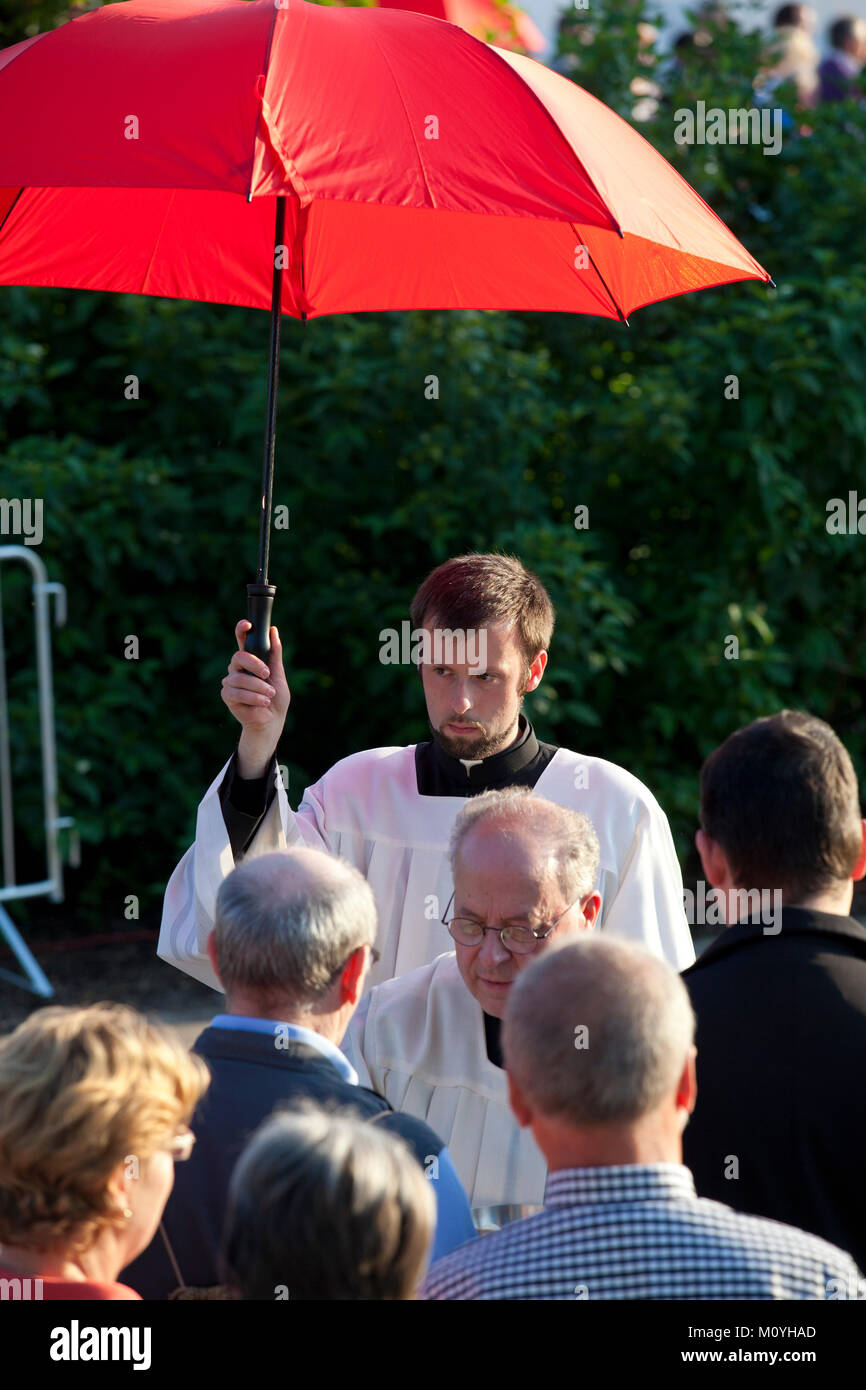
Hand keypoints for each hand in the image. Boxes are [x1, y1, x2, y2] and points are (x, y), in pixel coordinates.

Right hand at [221, 621, 289, 777]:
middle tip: (267, 673)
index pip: (242, 640)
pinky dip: (252, 697)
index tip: (248, 624)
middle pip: (238, 656)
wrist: (272, 722)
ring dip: (258, 686)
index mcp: (250, 661)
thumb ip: (275, 653)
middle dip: (254, 664)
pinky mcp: (227, 696)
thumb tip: (273, 630)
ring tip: (270, 695)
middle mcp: (238, 669)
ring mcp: (231, 682)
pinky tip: (263, 702)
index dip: (242, 630)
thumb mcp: (279, 674)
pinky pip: (236, 692)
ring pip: (239, 677)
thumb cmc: (276, 698)